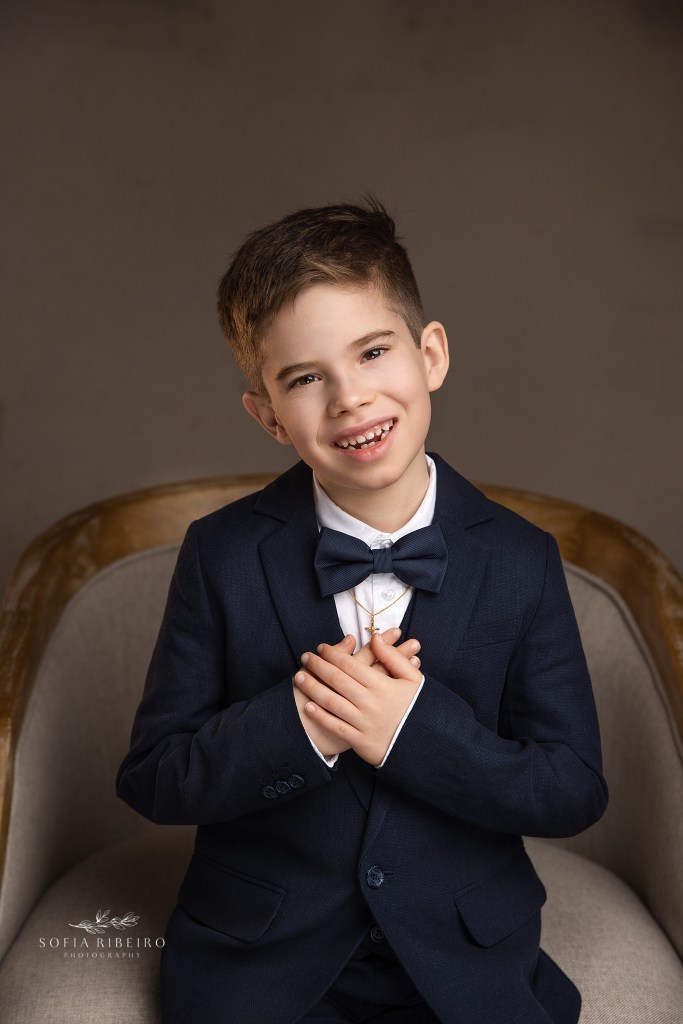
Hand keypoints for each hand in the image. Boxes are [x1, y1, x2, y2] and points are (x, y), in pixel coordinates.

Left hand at [294, 632, 422, 765]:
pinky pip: (336, 726)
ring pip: (332, 702)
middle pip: (337, 680)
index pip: (351, 665)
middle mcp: (370, 703)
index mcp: (382, 685)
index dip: (333, 654)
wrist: (426, 744)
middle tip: (305, 657)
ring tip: (299, 676)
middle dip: (318, 666)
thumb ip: (393, 657)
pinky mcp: (360, 741)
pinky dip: (321, 716)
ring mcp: (364, 722)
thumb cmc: (418, 708)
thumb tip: (375, 638)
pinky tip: (308, 705)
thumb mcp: (413, 679)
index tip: (321, 647)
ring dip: (313, 687)